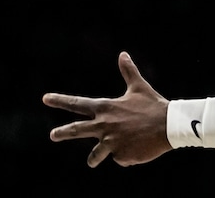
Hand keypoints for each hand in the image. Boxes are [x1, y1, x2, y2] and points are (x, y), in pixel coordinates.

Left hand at [42, 51, 170, 167]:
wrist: (169, 126)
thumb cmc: (153, 105)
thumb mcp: (138, 87)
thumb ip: (128, 71)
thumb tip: (123, 54)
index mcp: (106, 108)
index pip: (78, 104)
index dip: (60, 100)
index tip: (46, 98)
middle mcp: (104, 126)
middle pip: (76, 131)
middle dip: (62, 133)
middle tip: (52, 135)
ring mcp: (111, 143)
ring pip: (95, 155)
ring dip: (94, 158)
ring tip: (92, 161)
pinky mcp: (121, 156)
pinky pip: (120, 157)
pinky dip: (126, 154)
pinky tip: (138, 147)